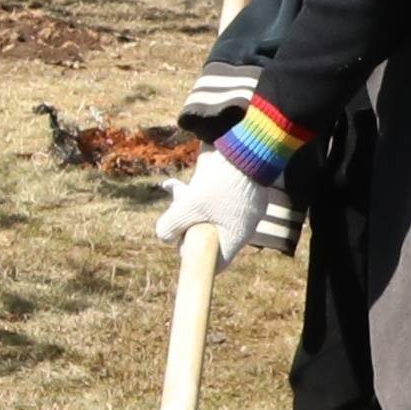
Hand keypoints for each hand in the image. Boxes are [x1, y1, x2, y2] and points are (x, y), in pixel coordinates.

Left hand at [155, 148, 279, 260]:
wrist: (247, 147)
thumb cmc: (220, 183)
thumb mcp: (189, 206)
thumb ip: (172, 225)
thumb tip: (163, 236)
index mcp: (235, 237)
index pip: (216, 262)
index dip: (195, 257)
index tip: (180, 243)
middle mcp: (239, 225)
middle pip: (206, 235)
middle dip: (185, 223)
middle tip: (175, 209)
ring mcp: (239, 207)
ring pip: (206, 213)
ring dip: (186, 203)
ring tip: (172, 187)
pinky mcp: (235, 188)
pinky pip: (212, 196)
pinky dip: (194, 190)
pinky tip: (172, 182)